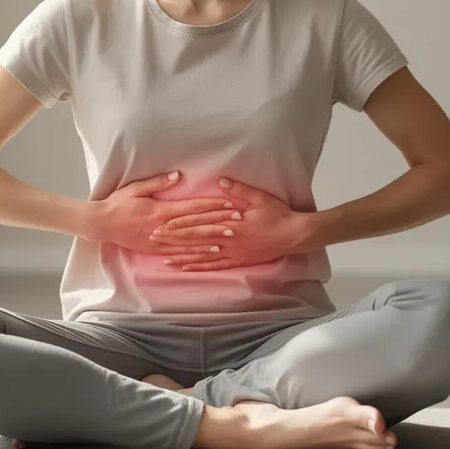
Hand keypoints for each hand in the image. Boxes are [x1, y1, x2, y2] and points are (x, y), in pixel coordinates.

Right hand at [84, 171, 238, 257]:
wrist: (102, 224)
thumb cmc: (118, 203)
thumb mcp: (136, 188)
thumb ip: (158, 183)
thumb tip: (178, 176)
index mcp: (161, 210)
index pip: (192, 208)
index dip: (212, 206)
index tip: (228, 203)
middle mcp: (163, 227)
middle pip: (196, 225)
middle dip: (218, 222)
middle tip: (238, 221)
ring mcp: (160, 240)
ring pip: (191, 241)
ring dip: (212, 238)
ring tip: (229, 237)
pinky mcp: (156, 249)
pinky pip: (179, 253)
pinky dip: (196, 253)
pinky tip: (209, 253)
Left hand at [149, 176, 316, 270]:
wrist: (294, 235)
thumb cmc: (278, 215)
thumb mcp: (260, 198)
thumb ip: (238, 190)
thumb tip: (219, 181)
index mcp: (232, 222)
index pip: (201, 222)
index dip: (181, 223)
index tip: (164, 223)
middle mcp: (229, 239)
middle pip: (196, 239)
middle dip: (174, 239)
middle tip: (155, 239)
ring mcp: (233, 252)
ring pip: (202, 255)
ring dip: (182, 256)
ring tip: (163, 257)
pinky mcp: (238, 261)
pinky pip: (214, 266)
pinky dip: (198, 267)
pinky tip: (185, 268)